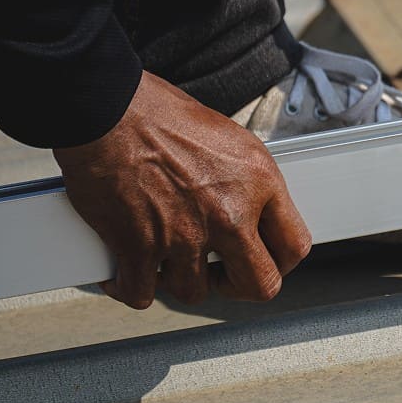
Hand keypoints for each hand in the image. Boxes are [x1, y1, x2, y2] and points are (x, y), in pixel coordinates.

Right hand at [53, 71, 311, 308]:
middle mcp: (228, 212)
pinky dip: (130, 287)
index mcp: (257, 182)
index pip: (294, 246)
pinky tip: (127, 271)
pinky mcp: (139, 246)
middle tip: (221, 273)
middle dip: (239, 284)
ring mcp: (184, 234)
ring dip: (178, 278)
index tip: (263, 261)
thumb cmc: (158, 113)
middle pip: (259, 285)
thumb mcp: (230, 139)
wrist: (107, 109)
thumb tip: (252, 212)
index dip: (280, 263)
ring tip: (168, 258)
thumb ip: (247, 183)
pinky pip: (141, 293)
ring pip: (194, 291)